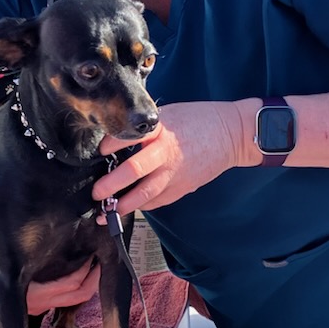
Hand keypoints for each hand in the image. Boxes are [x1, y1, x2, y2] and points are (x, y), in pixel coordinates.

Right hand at [0, 241, 100, 314]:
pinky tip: (76, 262)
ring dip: (87, 279)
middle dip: (97, 273)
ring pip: (74, 296)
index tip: (97, 245)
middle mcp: (42, 303)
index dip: (91, 265)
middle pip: (82, 293)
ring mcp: (40, 306)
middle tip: (104, 250)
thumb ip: (20, 237)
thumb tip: (44, 216)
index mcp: (37, 293)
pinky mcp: (37, 302)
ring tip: (94, 255)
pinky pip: (63, 295)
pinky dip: (74, 281)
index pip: (76, 283)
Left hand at [94, 101, 248, 214]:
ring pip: (145, 195)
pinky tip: (128, 208)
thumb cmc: (198, 121)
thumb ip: (146, 128)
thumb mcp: (169, 115)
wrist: (231, 134)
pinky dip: (141, 206)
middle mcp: (166, 154)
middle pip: (134, 171)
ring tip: (106, 212)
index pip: (130, 137)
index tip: (98, 151)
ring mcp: (175, 174)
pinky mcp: (182, 187)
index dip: (111, 145)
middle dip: (111, 185)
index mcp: (161, 131)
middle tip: (96, 193)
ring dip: (123, 205)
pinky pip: (157, 201)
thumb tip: (117, 139)